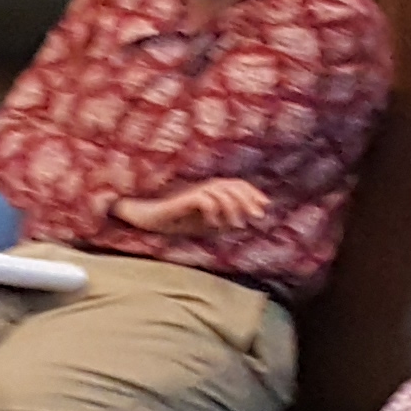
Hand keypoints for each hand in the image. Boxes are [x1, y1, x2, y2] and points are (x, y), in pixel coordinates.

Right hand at [117, 176, 272, 236]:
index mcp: (209, 190)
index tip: (265, 205)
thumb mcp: (202, 223)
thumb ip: (221, 220)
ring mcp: (191, 191)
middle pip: (231, 185)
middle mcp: (202, 187)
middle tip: (259, 216)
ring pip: (220, 191)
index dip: (252, 192)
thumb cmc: (173, 221)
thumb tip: (243, 222)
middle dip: (248, 200)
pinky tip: (214, 226)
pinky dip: (213, 211)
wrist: (145, 218)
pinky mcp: (181, 198)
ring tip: (238, 225)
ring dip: (232, 209)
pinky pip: (203, 199)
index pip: (235, 184)